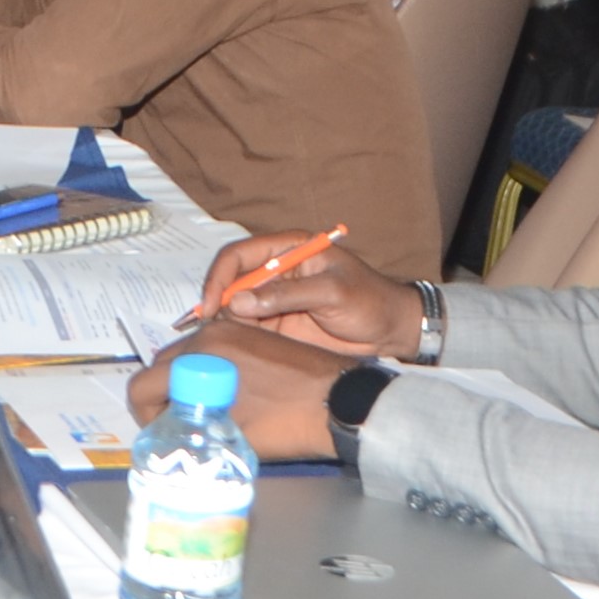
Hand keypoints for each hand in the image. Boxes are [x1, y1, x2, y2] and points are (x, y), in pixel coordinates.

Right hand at [125, 322, 349, 459]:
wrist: (340, 403)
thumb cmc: (289, 424)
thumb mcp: (231, 434)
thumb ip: (189, 428)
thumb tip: (167, 432)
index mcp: (199, 357)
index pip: (142, 383)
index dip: (142, 414)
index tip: (158, 432)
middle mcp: (209, 334)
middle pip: (160, 365)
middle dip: (160, 396)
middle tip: (177, 427)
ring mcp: (230, 331)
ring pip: (185, 358)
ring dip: (182, 383)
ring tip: (200, 412)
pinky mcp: (249, 335)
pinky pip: (210, 351)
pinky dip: (205, 372)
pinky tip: (222, 396)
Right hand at [202, 236, 414, 359]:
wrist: (391, 331)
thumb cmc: (370, 301)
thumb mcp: (331, 292)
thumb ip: (286, 295)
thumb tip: (238, 303)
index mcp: (289, 248)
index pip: (239, 255)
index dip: (219, 277)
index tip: (211, 305)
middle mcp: (275, 271)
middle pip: (230, 281)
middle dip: (215, 302)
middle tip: (208, 329)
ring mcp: (274, 299)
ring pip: (233, 307)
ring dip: (223, 323)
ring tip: (220, 343)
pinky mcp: (276, 325)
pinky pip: (246, 329)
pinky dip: (235, 338)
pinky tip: (233, 350)